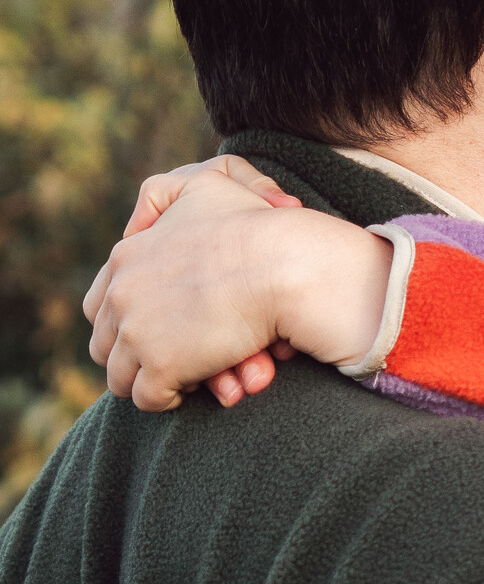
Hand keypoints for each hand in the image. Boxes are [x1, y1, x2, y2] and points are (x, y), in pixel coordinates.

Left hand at [84, 156, 389, 409]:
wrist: (284, 265)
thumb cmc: (258, 225)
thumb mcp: (203, 184)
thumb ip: (163, 195)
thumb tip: (140, 227)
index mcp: (126, 257)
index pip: (99, 305)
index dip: (127, 325)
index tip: (162, 333)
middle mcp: (121, 295)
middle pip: (104, 346)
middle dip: (138, 358)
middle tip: (181, 361)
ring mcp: (137, 332)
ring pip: (121, 378)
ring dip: (155, 383)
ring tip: (194, 378)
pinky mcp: (161, 366)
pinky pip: (149, 399)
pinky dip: (171, 400)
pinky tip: (202, 385)